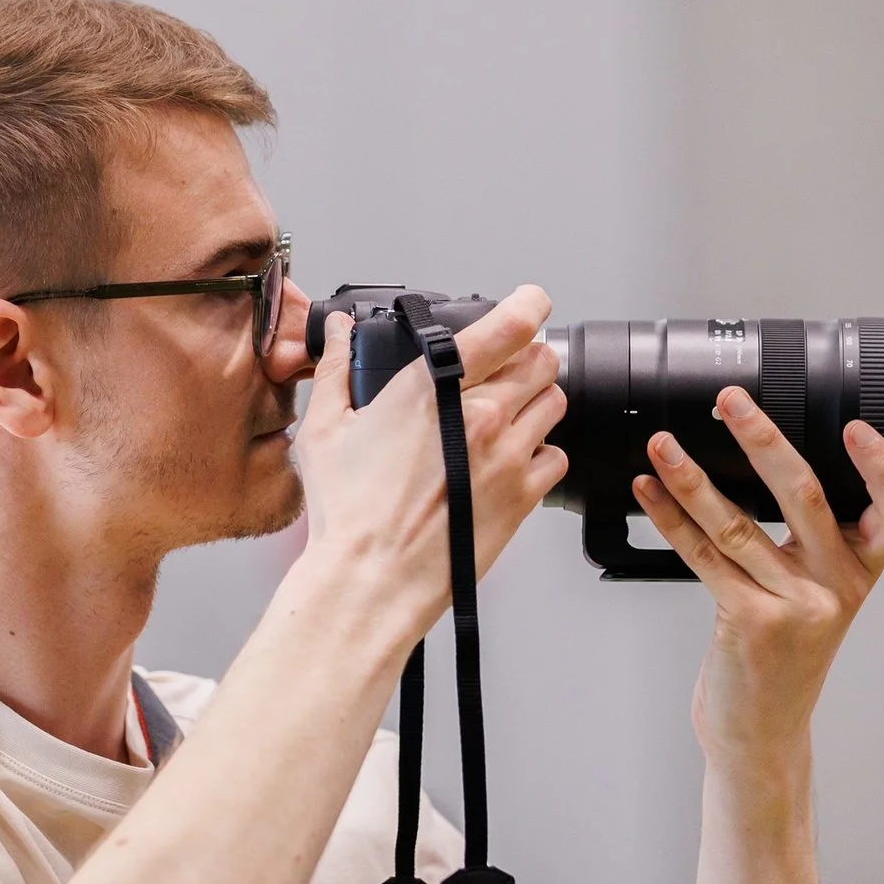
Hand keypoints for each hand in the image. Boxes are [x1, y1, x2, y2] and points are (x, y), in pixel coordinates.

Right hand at [291, 285, 567, 632]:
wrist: (372, 580)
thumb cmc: (349, 515)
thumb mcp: (326, 430)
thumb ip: (336, 370)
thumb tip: (340, 334)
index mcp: (434, 388)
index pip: (508, 325)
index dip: (528, 304)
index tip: (529, 302)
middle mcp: (482, 415)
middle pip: (542, 360)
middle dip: (528, 358)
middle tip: (506, 372)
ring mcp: (508, 456)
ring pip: (554, 404)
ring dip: (536, 403)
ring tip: (505, 419)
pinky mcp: (523, 496)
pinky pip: (557, 457)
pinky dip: (542, 454)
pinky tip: (509, 463)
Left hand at [633, 390, 883, 767]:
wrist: (762, 734)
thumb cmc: (782, 659)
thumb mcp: (814, 600)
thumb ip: (807, 546)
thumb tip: (762, 467)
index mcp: (861, 572)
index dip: (883, 467)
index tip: (854, 425)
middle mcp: (837, 587)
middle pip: (806, 496)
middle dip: (763, 439)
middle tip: (732, 400)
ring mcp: (796, 607)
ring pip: (740, 523)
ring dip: (693, 477)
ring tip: (662, 443)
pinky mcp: (751, 623)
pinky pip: (705, 557)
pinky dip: (671, 519)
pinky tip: (649, 492)